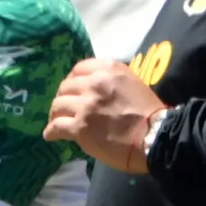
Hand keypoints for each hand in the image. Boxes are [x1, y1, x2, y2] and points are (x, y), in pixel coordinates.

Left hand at [45, 59, 164, 173]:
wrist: (155, 137)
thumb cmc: (149, 113)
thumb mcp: (132, 84)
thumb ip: (111, 81)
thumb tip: (95, 87)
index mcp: (109, 69)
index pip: (79, 68)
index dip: (72, 80)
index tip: (72, 90)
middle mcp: (95, 83)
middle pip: (66, 86)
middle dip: (63, 97)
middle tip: (63, 108)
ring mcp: (86, 105)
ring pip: (57, 105)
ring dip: (55, 114)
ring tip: (56, 121)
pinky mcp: (80, 126)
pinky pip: (56, 126)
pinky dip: (51, 131)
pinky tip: (50, 135)